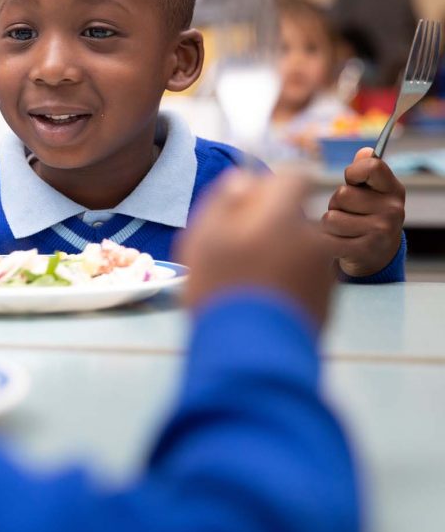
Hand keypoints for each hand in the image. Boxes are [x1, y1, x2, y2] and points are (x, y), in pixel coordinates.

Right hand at [178, 171, 334, 326]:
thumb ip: (222, 202)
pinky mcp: (329, 302)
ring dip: (283, 255)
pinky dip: (292, 283)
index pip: (296, 176)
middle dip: (273, 226)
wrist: (251, 355)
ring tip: (252, 284)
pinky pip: (309, 278)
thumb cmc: (221, 292)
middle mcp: (312, 239)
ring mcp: (324, 272)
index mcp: (283, 218)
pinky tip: (266, 302)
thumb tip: (243, 181)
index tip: (253, 203)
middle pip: (296, 217)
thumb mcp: (202, 240)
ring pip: (303, 249)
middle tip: (242, 251)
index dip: (274, 185)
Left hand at [322, 148, 404, 276]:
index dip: (353, 172)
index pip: (372, 166)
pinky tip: (340, 243)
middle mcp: (393, 209)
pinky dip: (326, 241)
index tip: (352, 181)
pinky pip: (328, 238)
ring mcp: (381, 230)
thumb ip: (365, 171)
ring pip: (331, 218)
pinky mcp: (365, 249)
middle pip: (342, 194)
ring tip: (343, 230)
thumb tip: (364, 151)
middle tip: (347, 214)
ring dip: (329, 225)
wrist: (376, 256)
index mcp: (393, 190)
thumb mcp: (372, 193)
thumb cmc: (367, 217)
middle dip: (336, 205)